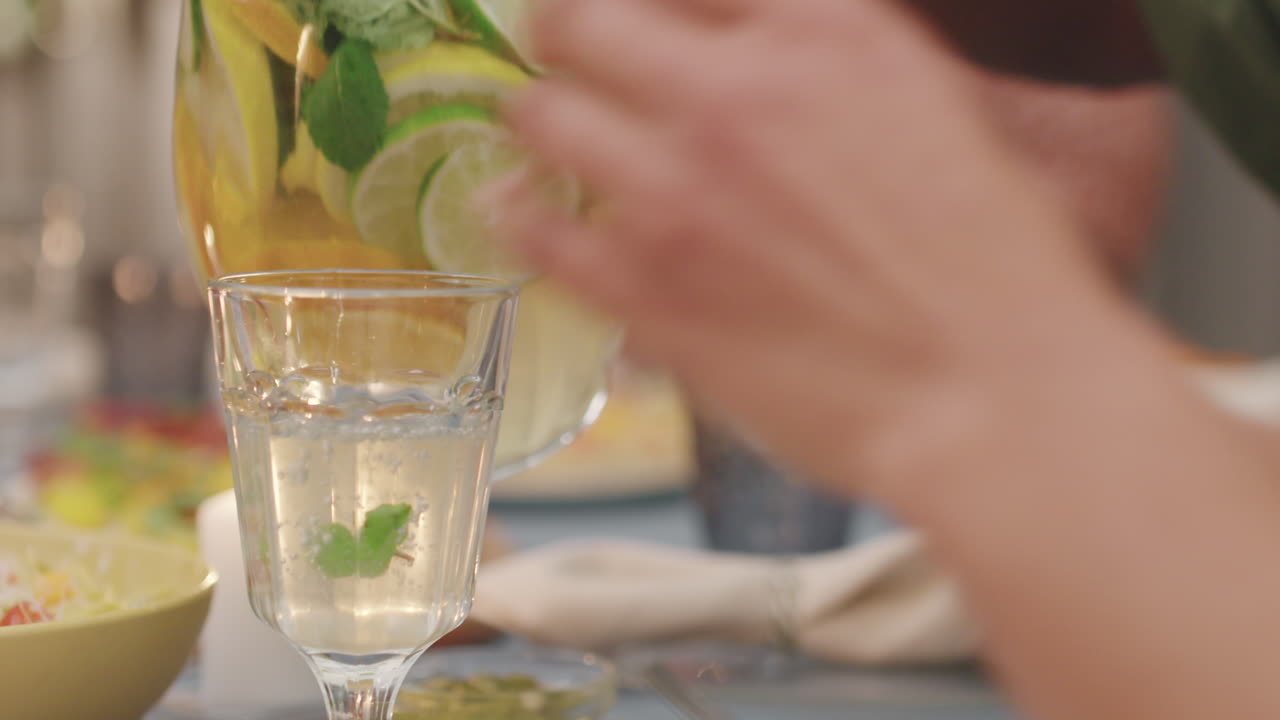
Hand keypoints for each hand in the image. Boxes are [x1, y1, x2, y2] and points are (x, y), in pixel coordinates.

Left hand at [496, 0, 1149, 494]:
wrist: (992, 394)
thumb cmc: (989, 261)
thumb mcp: (923, 104)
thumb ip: (817, 58)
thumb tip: (741, 50)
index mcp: (822, 32)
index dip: (642, 2)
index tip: (630, 19)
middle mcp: (733, 95)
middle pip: (578, 18)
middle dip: (565, 31)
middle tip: (566, 53)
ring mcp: (675, 193)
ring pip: (538, 115)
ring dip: (539, 120)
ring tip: (547, 138)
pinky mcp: (644, 290)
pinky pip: (532, 231)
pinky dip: (518, 214)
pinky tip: (521, 211)